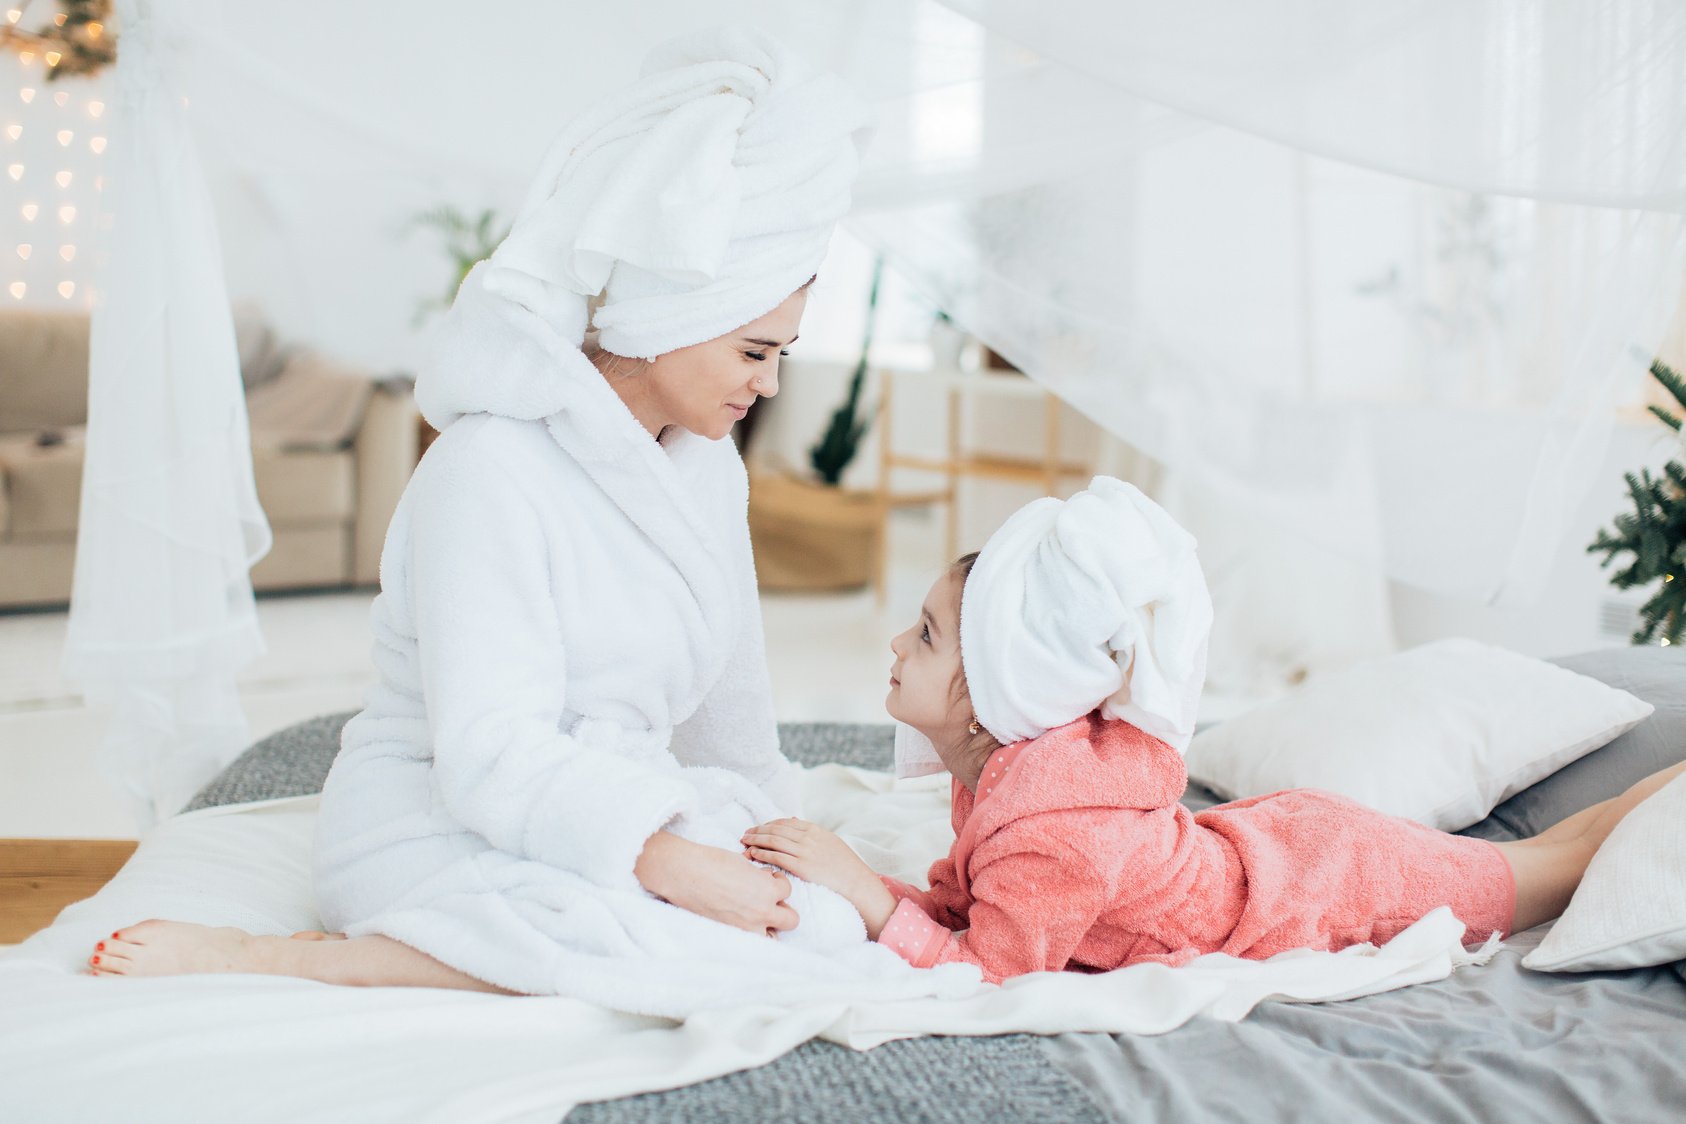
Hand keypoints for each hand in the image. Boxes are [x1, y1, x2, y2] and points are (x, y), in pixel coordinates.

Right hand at [636, 831, 797, 936]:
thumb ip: (760, 876)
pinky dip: (750, 931)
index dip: (777, 882)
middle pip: (791, 919)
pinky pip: (750, 938)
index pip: (787, 890)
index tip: (767, 878)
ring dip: (769, 926)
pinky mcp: (731, 934)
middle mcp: (762, 911)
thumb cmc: (712, 861)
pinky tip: (739, 918)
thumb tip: (766, 879)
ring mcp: (747, 926)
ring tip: (756, 914)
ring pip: (774, 936)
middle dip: (783, 909)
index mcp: (767, 889)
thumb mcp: (743, 863)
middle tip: (769, 899)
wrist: (684, 873)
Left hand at [741, 818, 880, 907]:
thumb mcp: (829, 840)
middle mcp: (808, 838)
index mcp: (814, 830)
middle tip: (744, 834)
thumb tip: (794, 818)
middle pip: (775, 830)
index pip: (784, 822)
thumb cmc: (844, 864)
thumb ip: (809, 830)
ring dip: (756, 840)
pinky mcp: (802, 867)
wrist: (856, 881)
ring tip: (744, 843)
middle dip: (757, 831)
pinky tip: (753, 854)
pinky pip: (776, 857)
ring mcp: (805, 852)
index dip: (767, 824)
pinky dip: (762, 854)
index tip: (757, 828)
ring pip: (773, 841)